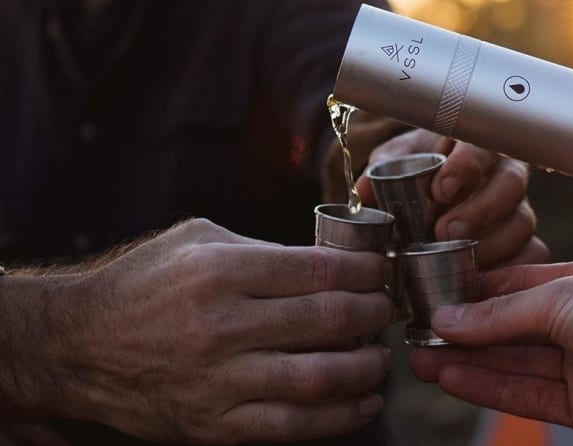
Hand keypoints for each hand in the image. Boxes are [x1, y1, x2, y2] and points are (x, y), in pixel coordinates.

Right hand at [2, 219, 392, 443]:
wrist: (79, 345)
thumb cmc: (143, 284)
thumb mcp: (196, 242)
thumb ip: (261, 250)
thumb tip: (327, 263)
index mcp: (219, 271)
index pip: (318, 268)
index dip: (365, 270)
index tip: (380, 270)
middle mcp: (220, 325)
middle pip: (329, 319)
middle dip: (374, 313)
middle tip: (385, 310)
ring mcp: (217, 380)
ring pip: (320, 377)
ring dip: (366, 367)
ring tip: (379, 357)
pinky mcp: (213, 424)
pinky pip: (293, 425)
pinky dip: (339, 416)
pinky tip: (363, 401)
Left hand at [357, 128, 548, 267]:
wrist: (433, 195)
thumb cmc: (419, 173)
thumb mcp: (397, 164)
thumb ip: (381, 173)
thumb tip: (362, 194)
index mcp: (475, 145)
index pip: (482, 147)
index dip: (466, 167)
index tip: (441, 189)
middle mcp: (504, 174)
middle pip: (510, 186)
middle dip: (479, 210)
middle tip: (446, 232)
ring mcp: (518, 209)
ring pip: (521, 223)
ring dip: (491, 245)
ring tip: (459, 260)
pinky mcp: (525, 241)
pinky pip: (531, 255)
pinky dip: (509, 269)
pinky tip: (481, 280)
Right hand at [410, 259, 572, 444]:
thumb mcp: (560, 296)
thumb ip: (501, 313)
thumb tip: (448, 319)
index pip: (509, 290)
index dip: (470, 296)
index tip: (431, 298)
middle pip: (505, 333)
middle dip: (461, 335)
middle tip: (417, 336)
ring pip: (511, 366)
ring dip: (466, 364)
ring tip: (422, 361)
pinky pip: (527, 396)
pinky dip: (488, 388)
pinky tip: (454, 378)